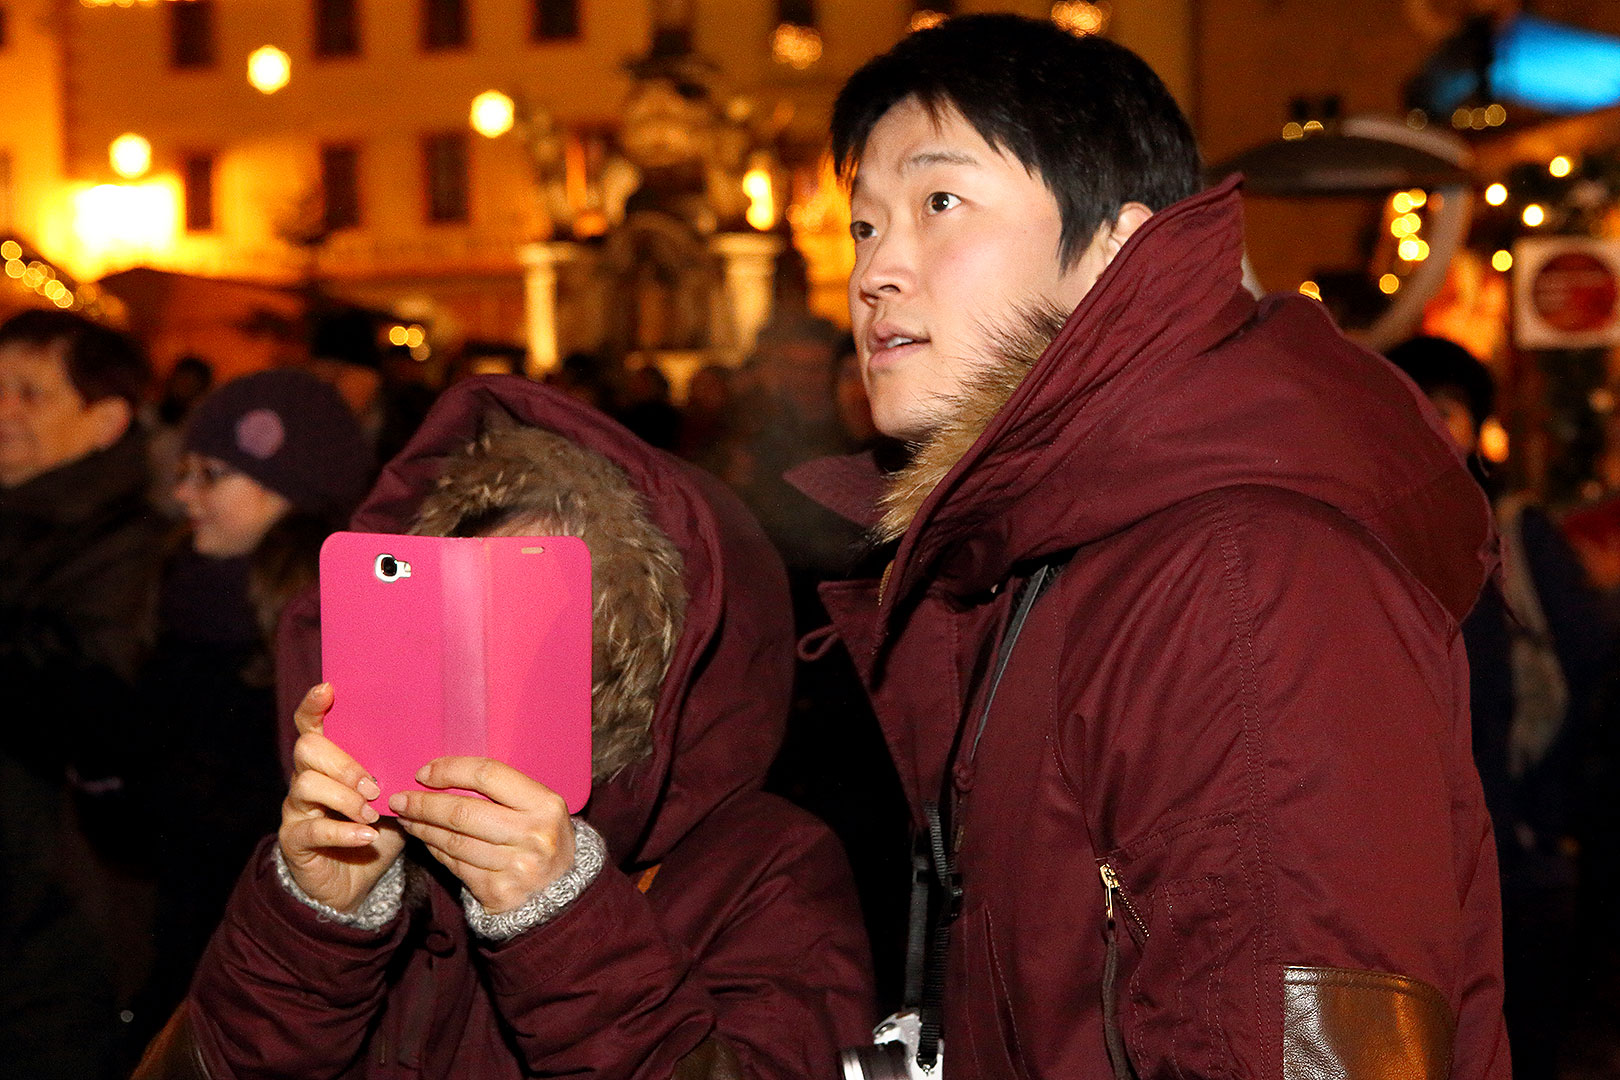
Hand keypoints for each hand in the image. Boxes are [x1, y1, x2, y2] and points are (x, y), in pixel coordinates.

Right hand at [279, 683, 406, 912]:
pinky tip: (368, 836)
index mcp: (329, 761)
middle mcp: (306, 778)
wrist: (353, 883)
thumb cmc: (378, 830)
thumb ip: (404, 772)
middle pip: (308, 749)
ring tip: (372, 814)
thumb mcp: (395, 797)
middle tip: (374, 785)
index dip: (314, 705)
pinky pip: (312, 829)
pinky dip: (343, 831)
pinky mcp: (295, 841)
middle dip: (343, 762)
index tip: (329, 689)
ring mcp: (297, 809)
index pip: (312, 724)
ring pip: (306, 785)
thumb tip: (443, 747)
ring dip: (345, 797)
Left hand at [388, 758, 574, 914]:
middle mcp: (532, 834)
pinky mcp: (497, 891)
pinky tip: (426, 839)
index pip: (488, 775)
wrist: (561, 894)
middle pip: (463, 812)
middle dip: (424, 804)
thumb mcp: (539, 808)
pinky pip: (455, 864)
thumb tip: (445, 774)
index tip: (424, 773)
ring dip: (423, 828)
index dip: (450, 771)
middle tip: (401, 799)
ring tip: (407, 818)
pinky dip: (435, 850)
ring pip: (454, 841)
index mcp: (545, 804)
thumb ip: (503, 791)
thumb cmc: (543, 839)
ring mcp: (516, 866)